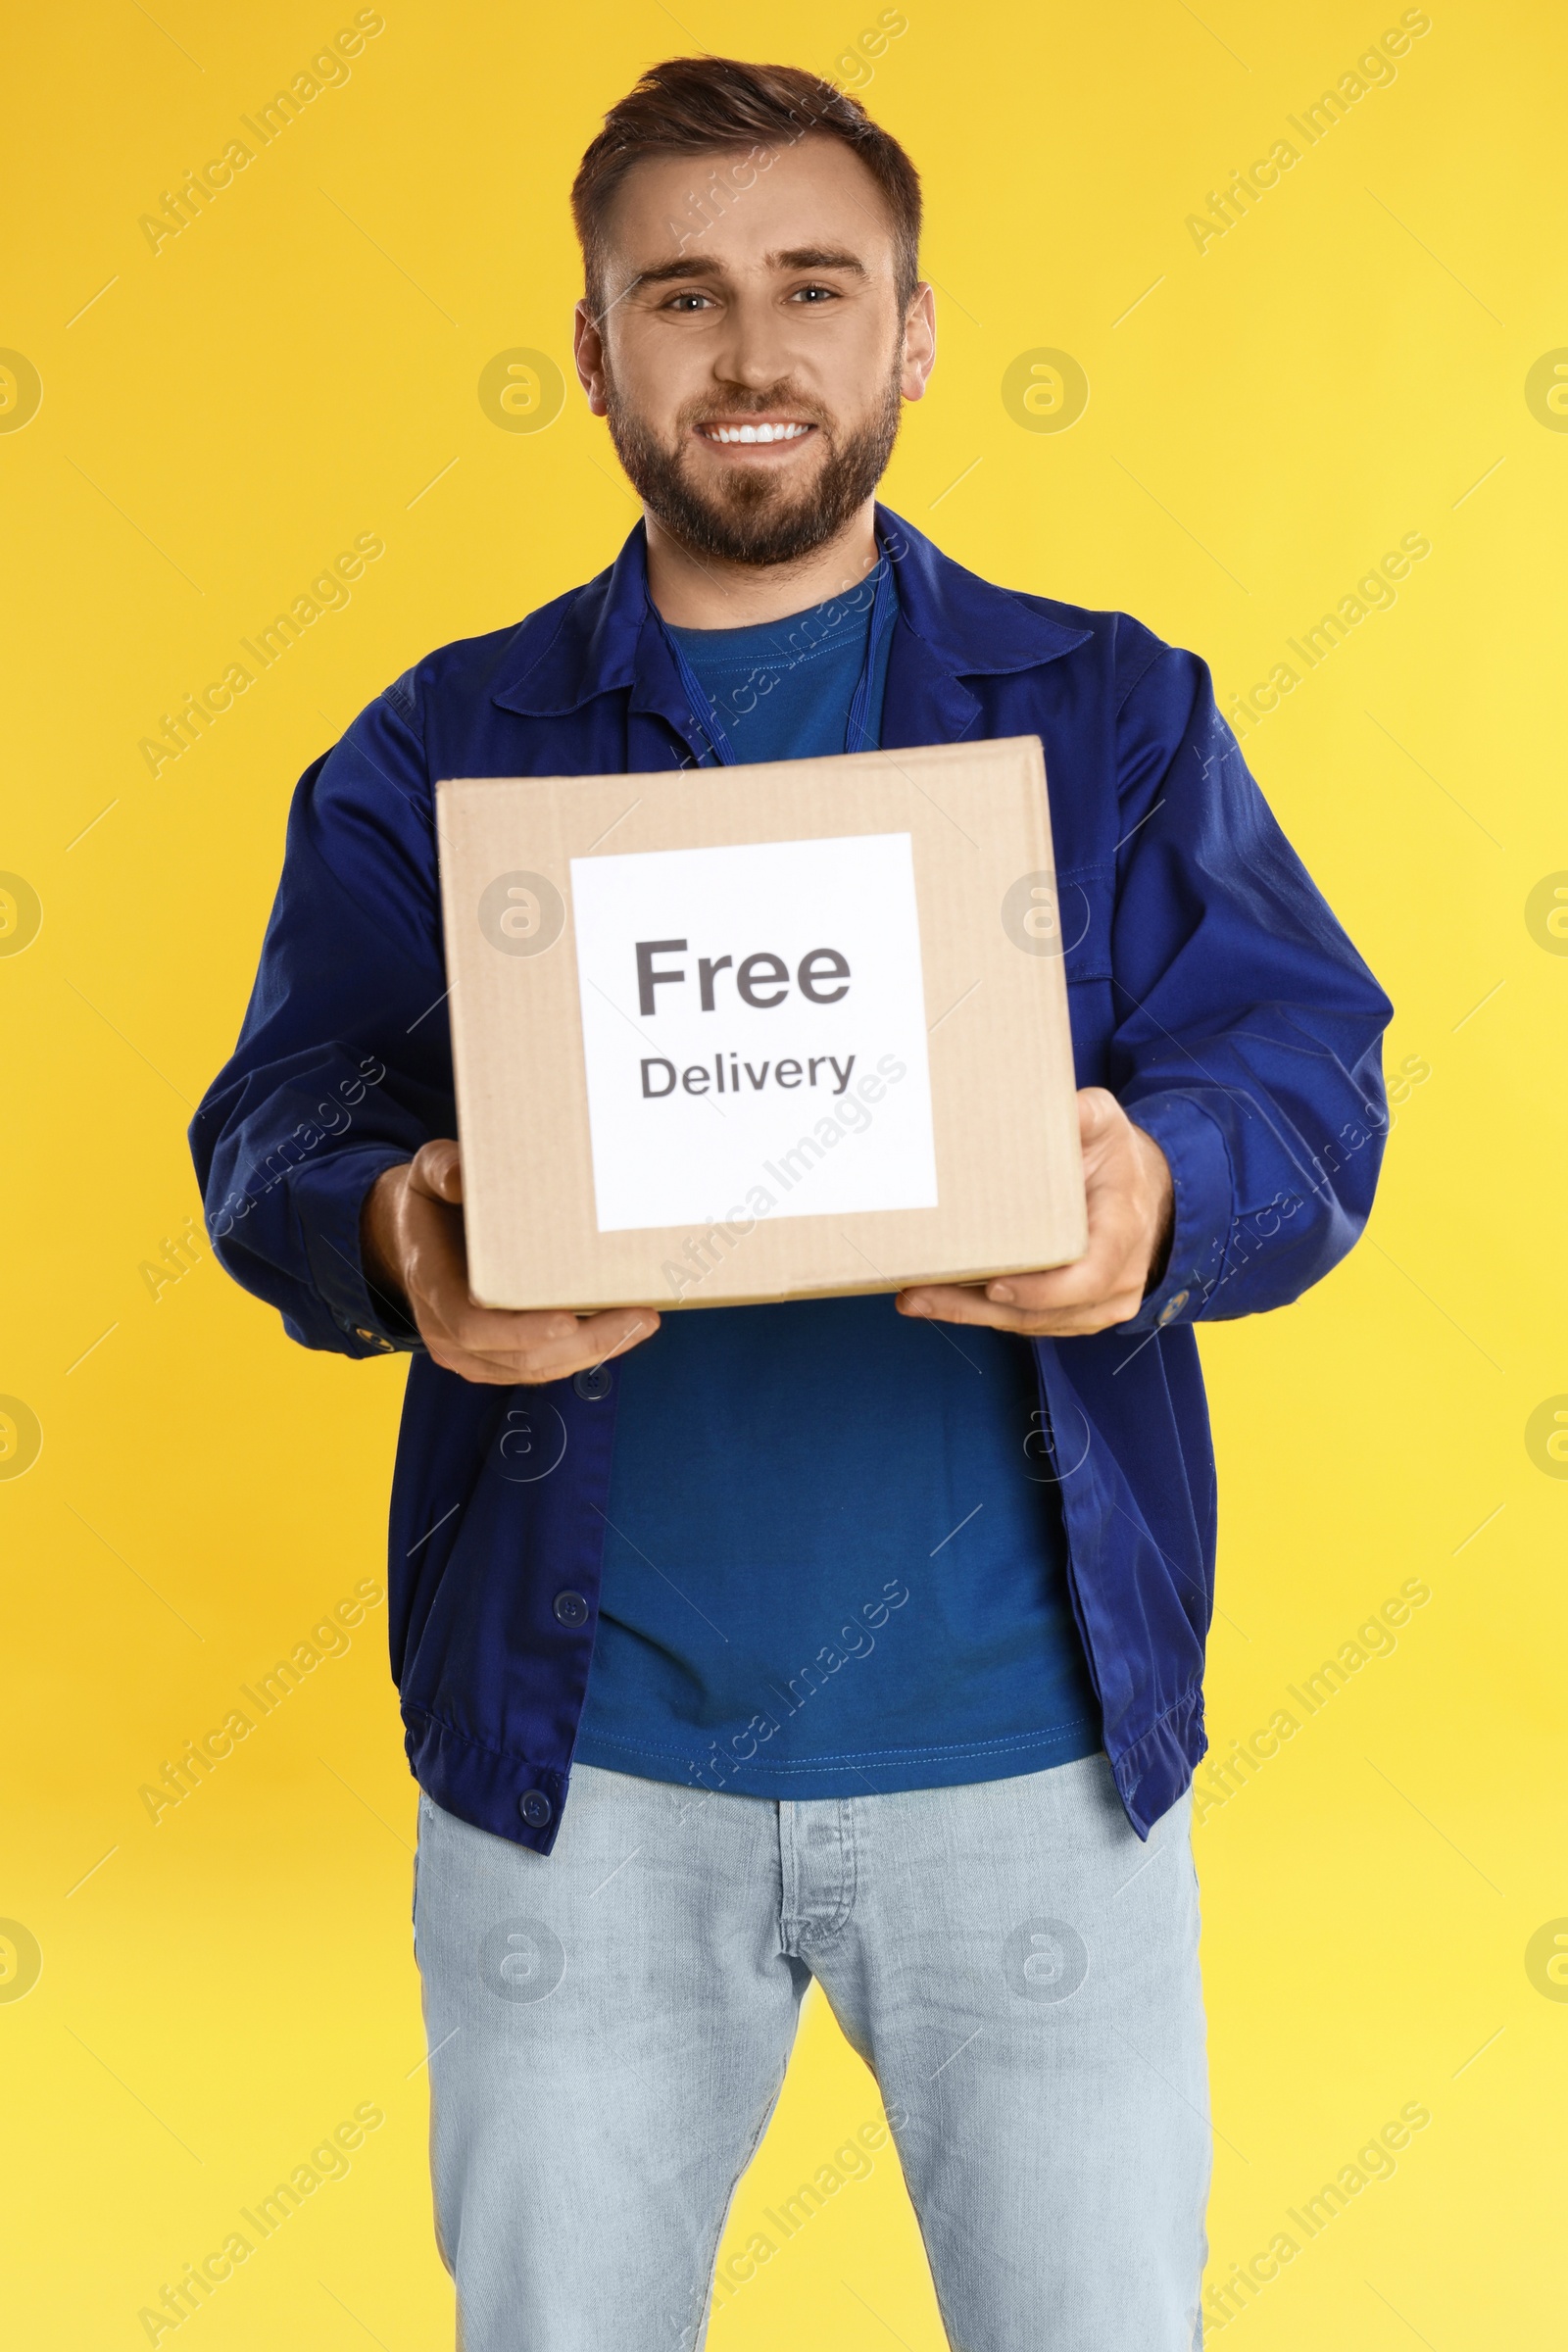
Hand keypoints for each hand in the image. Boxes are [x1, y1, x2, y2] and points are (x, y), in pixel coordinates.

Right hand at [360, 1139, 659, 1385]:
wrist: (409, 1241)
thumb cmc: (430, 1203)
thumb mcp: (428, 1174)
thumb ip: (442, 1168)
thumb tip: (461, 1175)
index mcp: (431, 1285)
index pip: (472, 1325)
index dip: (519, 1330)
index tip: (567, 1320)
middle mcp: (446, 1331)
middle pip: (519, 1357)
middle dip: (584, 1343)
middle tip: (639, 1317)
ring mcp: (468, 1353)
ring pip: (535, 1369)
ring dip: (593, 1352)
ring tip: (643, 1323)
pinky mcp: (491, 1360)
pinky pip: (539, 1368)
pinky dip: (582, 1355)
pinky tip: (622, 1333)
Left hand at [896, 1087, 1174, 1338]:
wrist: (1149, 1193)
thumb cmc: (1119, 1158)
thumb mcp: (1107, 1123)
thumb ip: (1084, 1114)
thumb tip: (1052, 1104)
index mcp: (1122, 1232)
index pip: (1088, 1276)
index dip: (1042, 1289)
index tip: (995, 1285)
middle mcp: (1116, 1279)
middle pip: (1043, 1311)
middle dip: (975, 1308)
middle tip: (920, 1296)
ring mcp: (1100, 1304)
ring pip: (1030, 1323)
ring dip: (970, 1315)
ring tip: (915, 1299)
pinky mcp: (1080, 1314)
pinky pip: (1031, 1324)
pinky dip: (986, 1315)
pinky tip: (943, 1301)